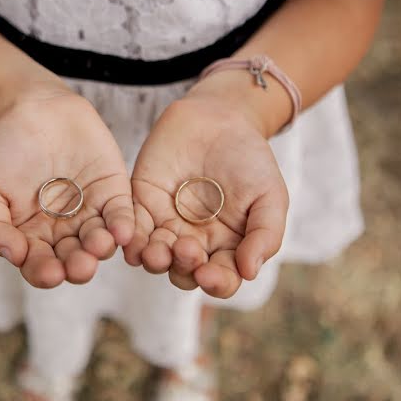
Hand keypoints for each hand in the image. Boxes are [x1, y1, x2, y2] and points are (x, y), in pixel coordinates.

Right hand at [0, 83, 133, 287]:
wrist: (30, 108)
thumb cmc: (3, 151)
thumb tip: (13, 256)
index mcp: (32, 239)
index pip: (40, 266)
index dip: (45, 273)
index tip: (49, 273)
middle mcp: (64, 233)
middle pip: (74, 259)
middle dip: (78, 266)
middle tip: (80, 266)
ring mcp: (90, 213)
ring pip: (100, 241)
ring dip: (101, 248)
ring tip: (98, 245)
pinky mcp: (113, 192)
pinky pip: (121, 214)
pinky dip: (123, 224)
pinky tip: (121, 232)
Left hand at [125, 79, 288, 297]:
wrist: (220, 117)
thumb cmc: (250, 159)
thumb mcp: (270, 195)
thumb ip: (265, 234)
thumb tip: (249, 272)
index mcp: (227, 248)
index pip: (221, 279)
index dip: (216, 283)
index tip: (210, 275)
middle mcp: (194, 243)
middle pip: (184, 273)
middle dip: (184, 268)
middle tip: (186, 250)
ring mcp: (166, 226)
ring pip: (155, 257)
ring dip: (154, 260)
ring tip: (157, 252)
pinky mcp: (141, 206)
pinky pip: (131, 230)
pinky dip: (130, 240)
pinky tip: (131, 241)